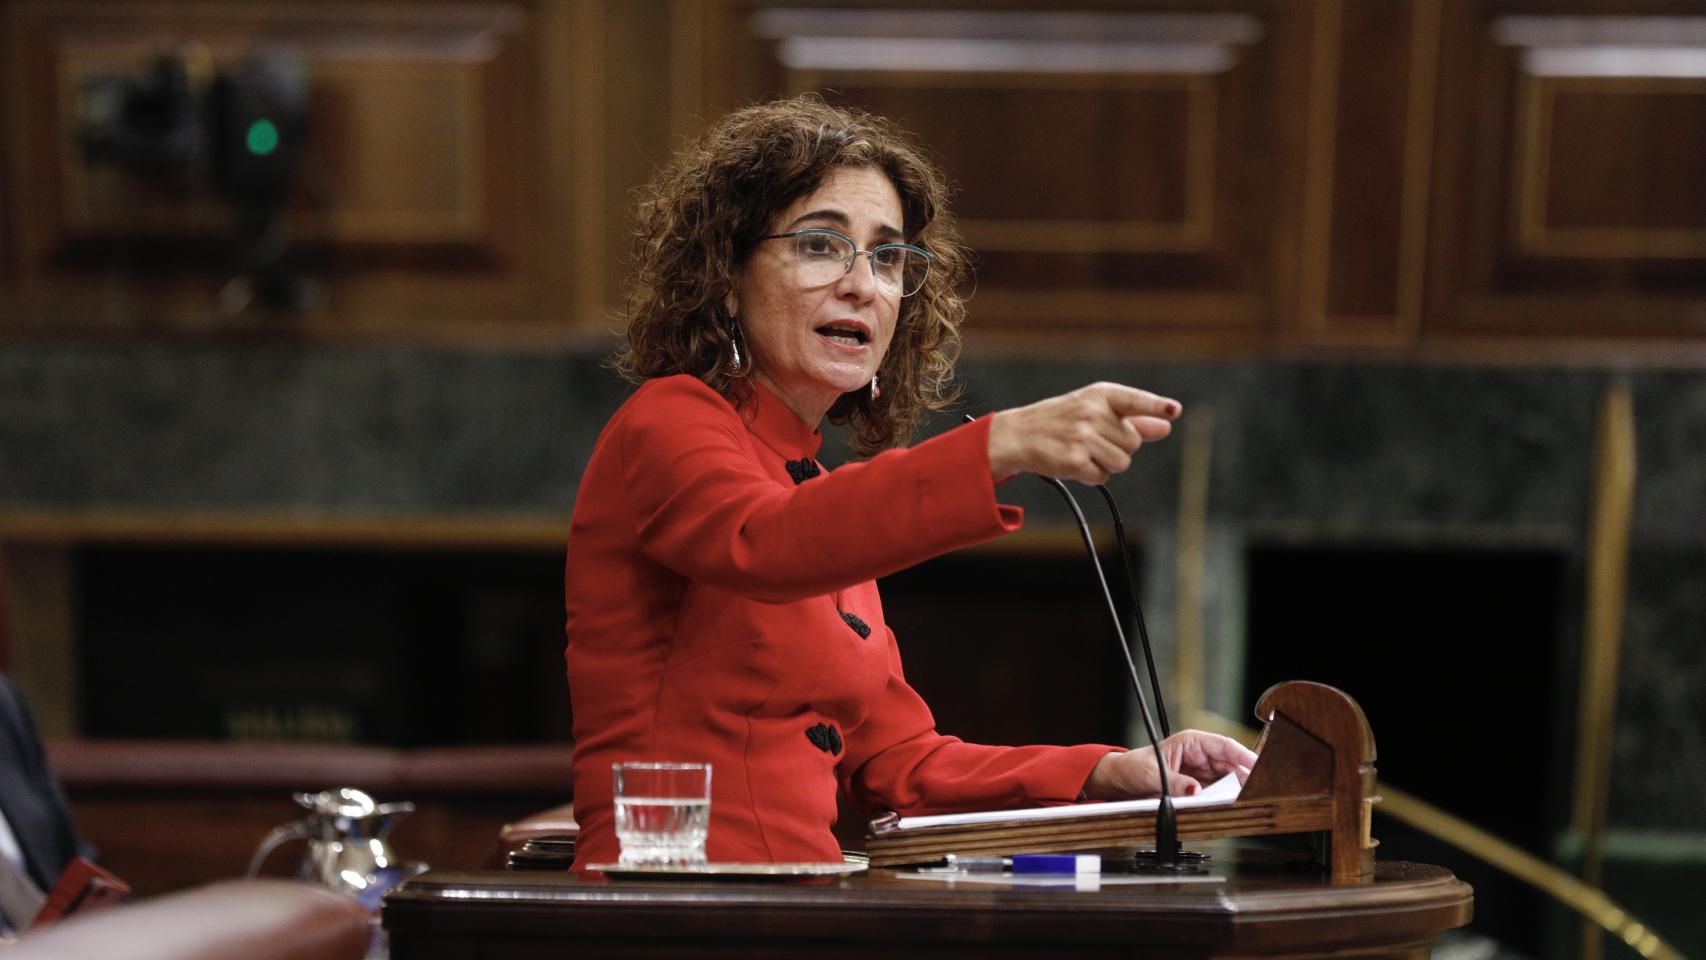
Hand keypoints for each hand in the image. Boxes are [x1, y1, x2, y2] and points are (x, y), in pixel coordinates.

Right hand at [986, 383, 1180, 483]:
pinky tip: (1075, 462)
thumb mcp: (1095, 411)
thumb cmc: (1062, 420)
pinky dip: (1092, 475)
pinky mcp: (1074, 461)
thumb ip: (1132, 419)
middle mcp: (1091, 412)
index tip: (1174, 411)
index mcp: (1100, 395)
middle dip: (1118, 446)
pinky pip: (1103, 477)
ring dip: (1107, 463)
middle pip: (1133, 442)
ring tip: (1084, 451)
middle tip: (1093, 439)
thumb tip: (1166, 426)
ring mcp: (1082, 437)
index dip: (1156, 407)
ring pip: (1122, 462)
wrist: (1019, 435)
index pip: (1134, 401)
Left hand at [1081, 730, 1257, 801]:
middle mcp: (1200, 757)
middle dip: (1244, 778)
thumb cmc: (1132, 768)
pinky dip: (1222, 801)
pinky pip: (1215, 795)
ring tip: (1244, 802)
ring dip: (1234, 792)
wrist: (1119, 782)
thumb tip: (1196, 791)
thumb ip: (1174, 783)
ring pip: (1227, 782)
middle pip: (1231, 766)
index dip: (1244, 756)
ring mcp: (1200, 774)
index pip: (1224, 746)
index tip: (1258, 766)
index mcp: (1191, 742)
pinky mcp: (1197, 790)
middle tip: (1256, 792)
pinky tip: (1229, 808)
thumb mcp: (1151, 774)